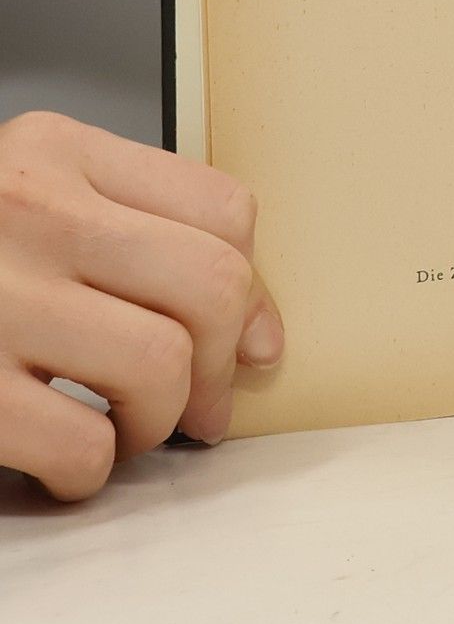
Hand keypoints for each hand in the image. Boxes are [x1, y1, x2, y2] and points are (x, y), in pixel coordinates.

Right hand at [0, 111, 282, 499]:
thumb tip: (255, 335)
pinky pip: (80, 445)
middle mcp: (28, 211)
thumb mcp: (29, 199)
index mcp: (55, 152)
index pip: (224, 210)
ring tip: (118, 428)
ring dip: (154, 422)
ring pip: (162, 366)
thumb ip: (135, 232)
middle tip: (192, 406)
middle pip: (212, 286)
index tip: (246, 343)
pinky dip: (87, 470)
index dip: (253, 293)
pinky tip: (61, 457)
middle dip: (218, 366)